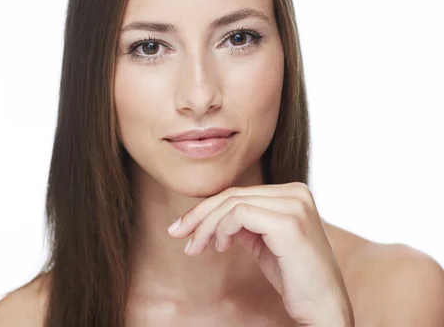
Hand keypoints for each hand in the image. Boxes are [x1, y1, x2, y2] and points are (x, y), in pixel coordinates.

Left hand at [167, 182, 354, 325]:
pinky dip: (222, 229)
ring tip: (198, 247)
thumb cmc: (295, 277)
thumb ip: (243, 223)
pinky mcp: (290, 222)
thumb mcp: (263, 242)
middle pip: (232, 195)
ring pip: (232, 203)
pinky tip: (220, 246)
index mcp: (293, 193)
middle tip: (176, 234)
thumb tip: (210, 215)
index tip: (183, 228)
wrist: (324, 307)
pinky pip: (240, 214)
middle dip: (199, 215)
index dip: (206, 208)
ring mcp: (295, 205)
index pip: (239, 193)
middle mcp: (297, 192)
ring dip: (207, 225)